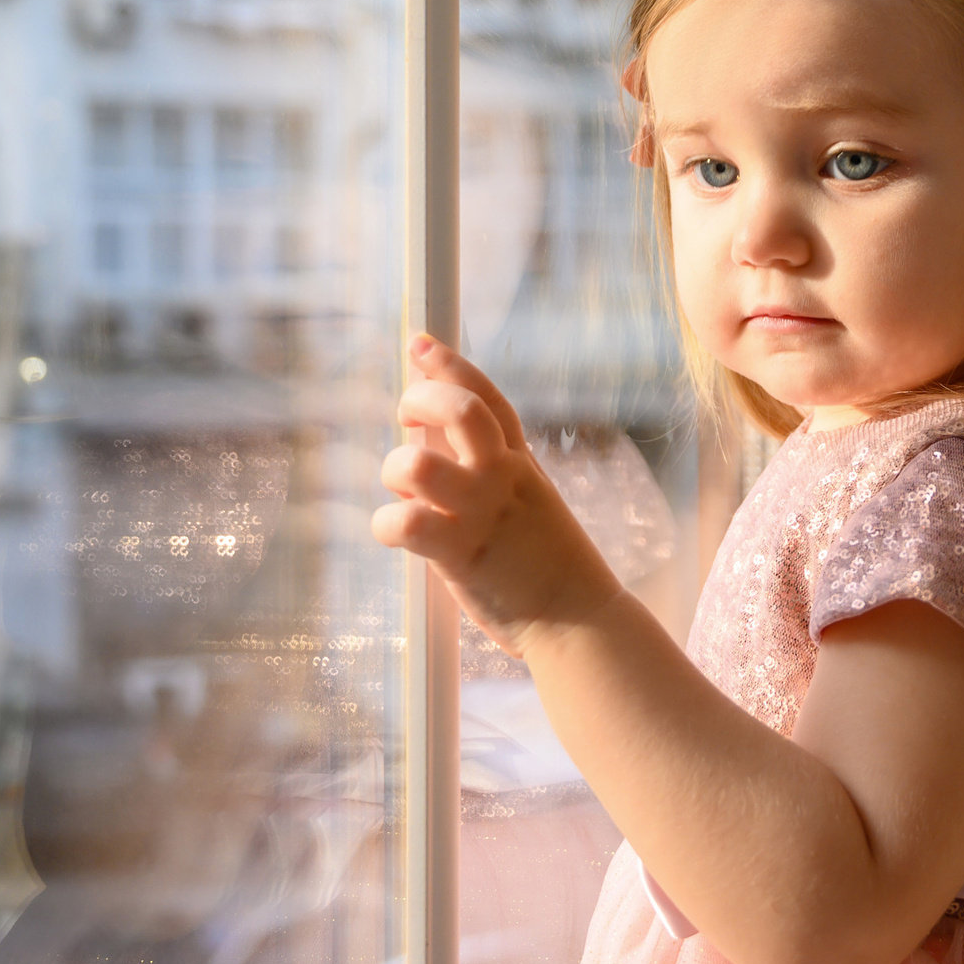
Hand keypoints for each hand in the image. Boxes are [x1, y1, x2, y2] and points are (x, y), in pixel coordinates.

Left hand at [370, 334, 623, 655]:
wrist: (578, 620)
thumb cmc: (544, 565)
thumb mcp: (523, 502)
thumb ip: (480, 469)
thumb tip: (424, 440)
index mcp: (519, 462)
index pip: (487, 398)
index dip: (450, 364)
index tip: (419, 343)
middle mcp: (502, 477)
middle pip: (460, 410)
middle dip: (420, 400)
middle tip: (406, 416)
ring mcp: (481, 514)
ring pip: (416, 465)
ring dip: (394, 470)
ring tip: (401, 493)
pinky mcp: (460, 554)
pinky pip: (404, 524)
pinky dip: (386, 525)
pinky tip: (395, 535)